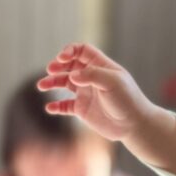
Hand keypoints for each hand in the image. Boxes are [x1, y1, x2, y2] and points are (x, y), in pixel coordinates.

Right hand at [39, 44, 156, 144]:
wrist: (134, 125)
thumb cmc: (127, 100)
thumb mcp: (112, 82)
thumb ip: (92, 75)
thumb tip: (72, 75)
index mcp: (101, 67)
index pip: (82, 50)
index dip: (70, 51)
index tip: (62, 58)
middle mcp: (92, 78)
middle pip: (70, 65)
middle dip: (58, 65)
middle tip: (50, 70)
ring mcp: (87, 93)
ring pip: (64, 83)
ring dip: (52, 82)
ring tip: (41, 86)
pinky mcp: (83, 109)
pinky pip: (65, 105)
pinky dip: (56, 106)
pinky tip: (50, 108)